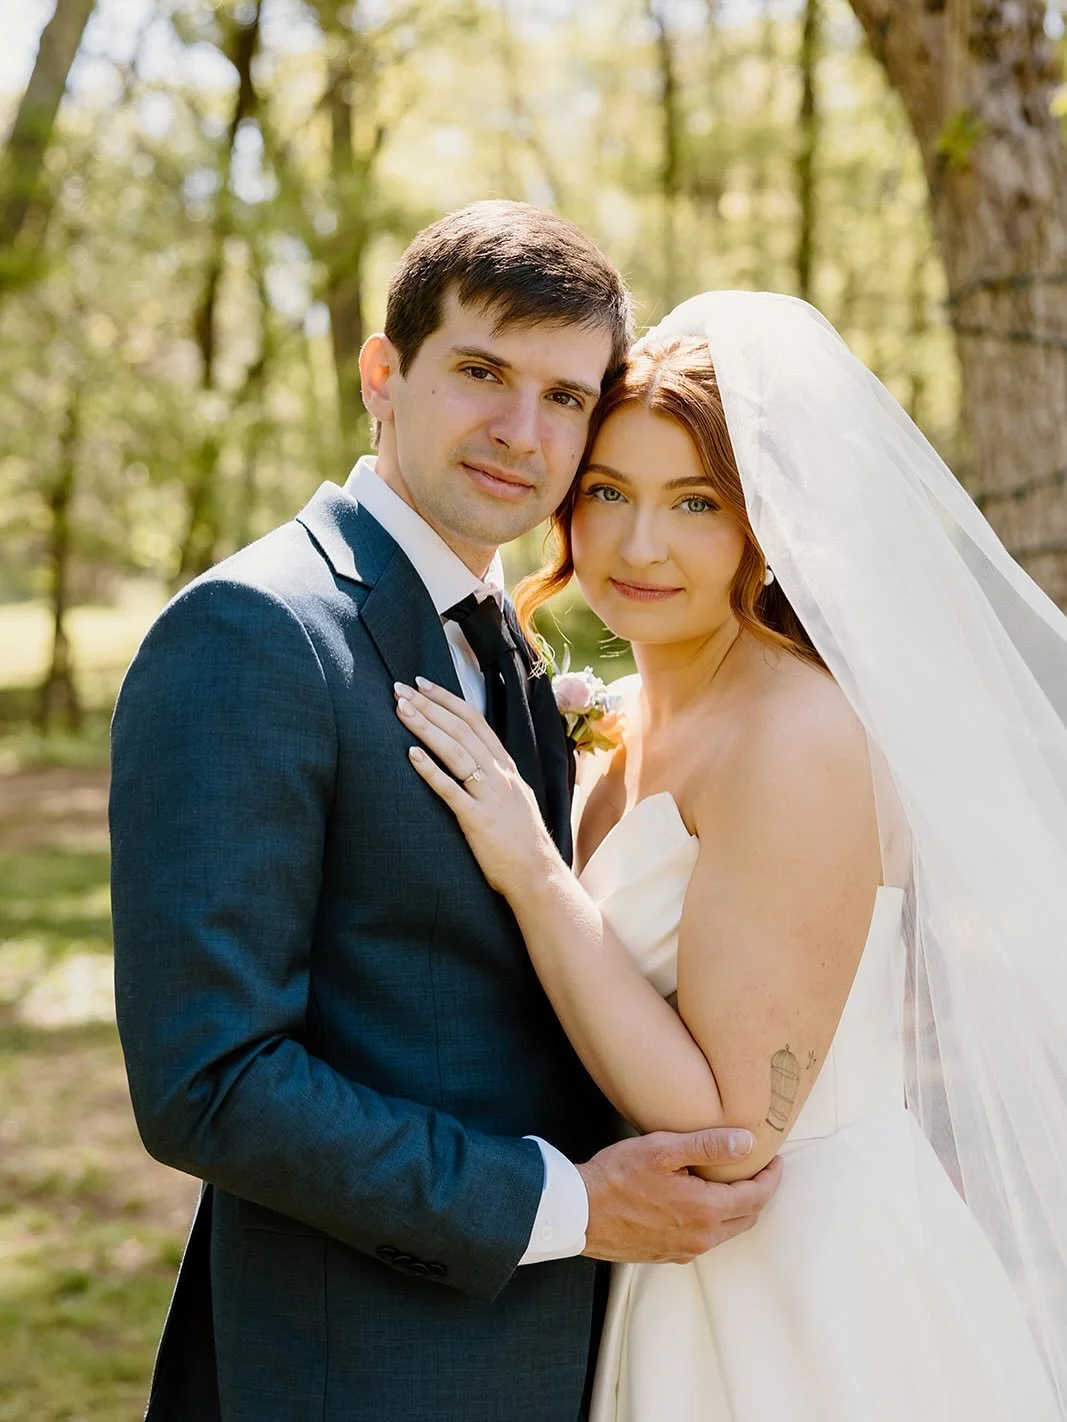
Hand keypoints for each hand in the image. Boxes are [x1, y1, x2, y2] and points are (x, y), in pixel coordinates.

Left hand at [395, 677, 558, 898]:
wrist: (538, 875)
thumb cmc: (522, 842)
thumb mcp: (515, 798)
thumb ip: (496, 777)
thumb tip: (474, 760)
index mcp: (507, 768)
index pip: (476, 721)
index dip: (448, 700)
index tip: (423, 684)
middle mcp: (500, 775)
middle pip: (461, 730)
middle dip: (429, 706)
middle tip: (401, 688)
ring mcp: (489, 796)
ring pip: (455, 751)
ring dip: (426, 727)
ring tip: (400, 710)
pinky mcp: (477, 820)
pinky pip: (451, 790)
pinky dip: (430, 770)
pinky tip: (411, 754)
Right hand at [579, 1129, 782, 1263]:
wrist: (579, 1212)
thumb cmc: (616, 1176)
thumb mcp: (663, 1149)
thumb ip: (708, 1145)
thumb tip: (747, 1142)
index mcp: (705, 1211)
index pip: (756, 1196)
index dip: (771, 1177)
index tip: (775, 1160)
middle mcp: (701, 1238)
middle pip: (747, 1217)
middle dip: (758, 1192)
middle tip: (757, 1168)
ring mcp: (684, 1251)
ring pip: (727, 1230)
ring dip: (736, 1207)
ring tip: (730, 1180)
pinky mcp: (668, 1255)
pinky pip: (704, 1239)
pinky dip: (713, 1219)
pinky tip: (699, 1200)